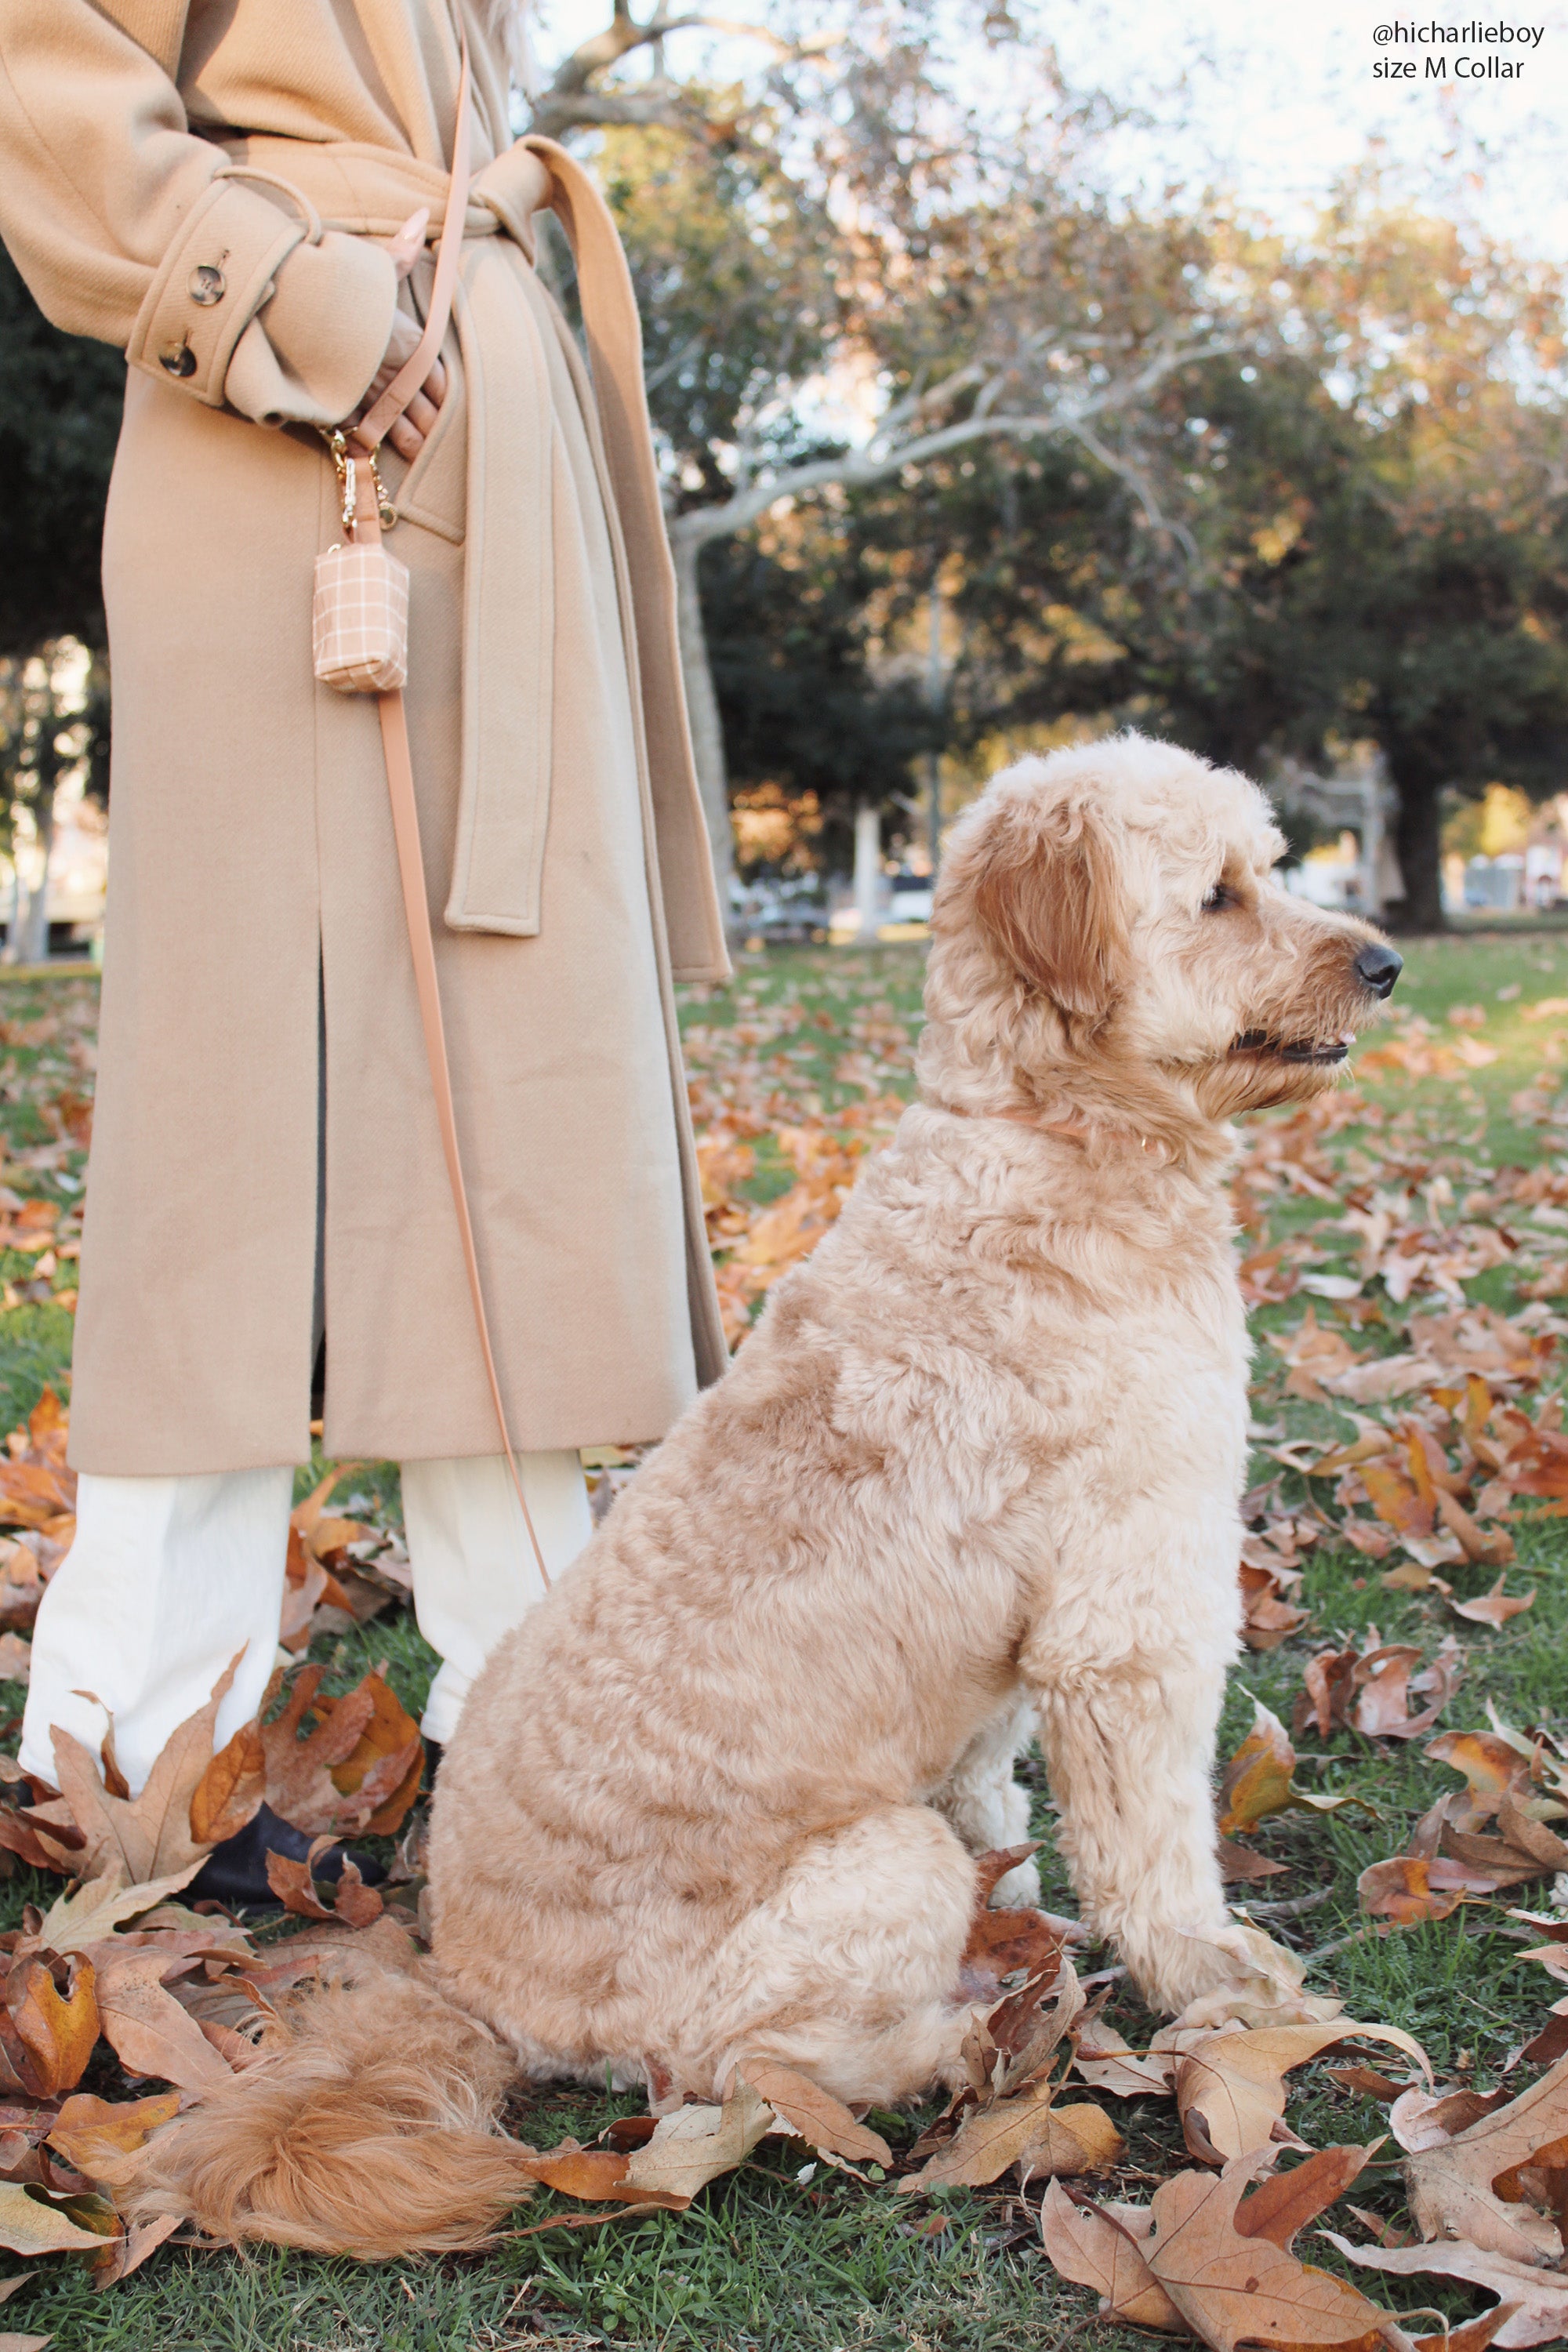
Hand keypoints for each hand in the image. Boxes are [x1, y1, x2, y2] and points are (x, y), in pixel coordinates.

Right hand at [345, 212, 446, 461]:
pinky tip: (377, 455)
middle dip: (435, 425)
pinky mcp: (339, 405)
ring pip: (397, 426)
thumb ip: (400, 251)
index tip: (456, 406)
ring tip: (420, 454)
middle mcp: (391, 373)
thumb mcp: (371, 263)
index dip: (446, 393)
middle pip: (423, 408)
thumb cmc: (333, 282)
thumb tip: (423, 219)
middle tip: (445, 443)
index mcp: (406, 342)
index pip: (439, 377)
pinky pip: (361, 432)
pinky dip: (371, 444)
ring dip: (409, 440)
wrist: (288, 305)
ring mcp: (366, 393)